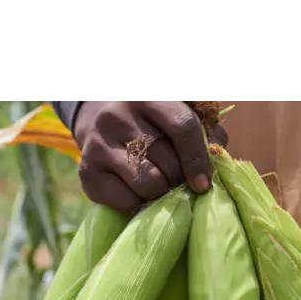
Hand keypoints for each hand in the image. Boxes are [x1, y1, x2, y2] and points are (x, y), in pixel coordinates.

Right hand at [74, 102, 227, 215]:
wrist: (97, 117)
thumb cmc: (151, 120)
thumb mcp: (178, 112)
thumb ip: (204, 133)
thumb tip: (214, 166)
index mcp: (146, 94)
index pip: (182, 126)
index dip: (198, 158)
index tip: (204, 183)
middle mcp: (117, 115)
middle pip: (166, 162)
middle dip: (179, 179)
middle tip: (179, 182)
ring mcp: (98, 143)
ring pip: (148, 184)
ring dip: (161, 193)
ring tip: (160, 186)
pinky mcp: (86, 171)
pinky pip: (126, 202)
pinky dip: (140, 205)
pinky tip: (139, 192)